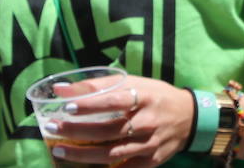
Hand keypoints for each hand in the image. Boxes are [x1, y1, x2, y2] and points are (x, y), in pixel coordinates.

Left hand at [45, 75, 196, 167]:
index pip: (114, 100)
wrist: (190, 117)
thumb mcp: (134, 83)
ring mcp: (149, 144)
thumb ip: (99, 85)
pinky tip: (83, 166)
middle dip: (77, 130)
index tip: (67, 106)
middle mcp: (148, 122)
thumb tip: (61, 89)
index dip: (91, 104)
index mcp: (145, 97)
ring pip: (112, 153)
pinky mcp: (150, 161)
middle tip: (53, 128)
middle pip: (108, 130)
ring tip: (59, 149)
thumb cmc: (155, 96)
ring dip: (83, 153)